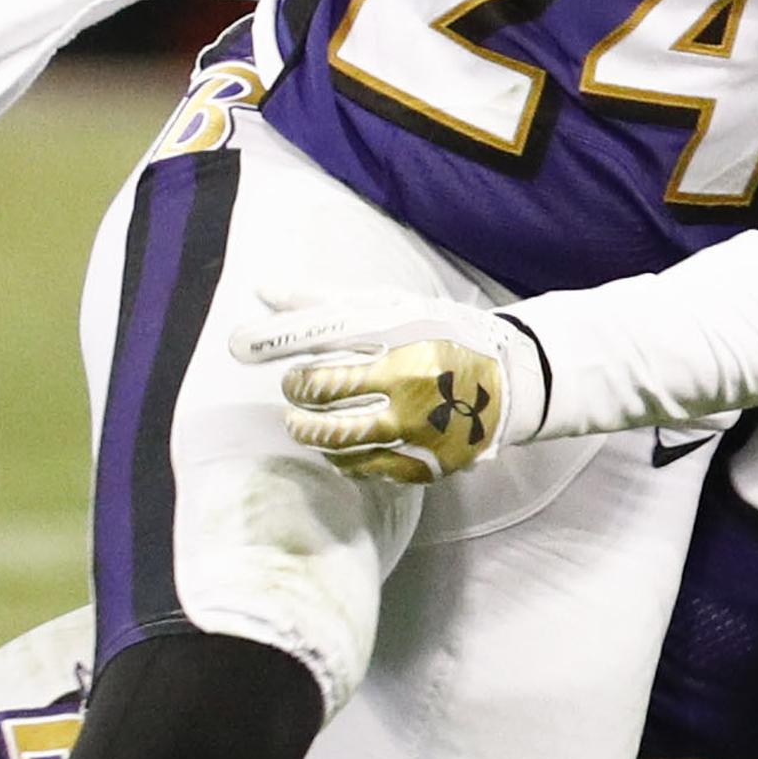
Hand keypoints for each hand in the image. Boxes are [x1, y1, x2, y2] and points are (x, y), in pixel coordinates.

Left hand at [240, 303, 547, 486]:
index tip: (239, 346)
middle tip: (293, 390)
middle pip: (319, 390)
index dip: (272, 341)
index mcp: (400, 336)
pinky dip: (342, 459)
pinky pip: (366, 469)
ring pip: (336, 437)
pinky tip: (338, 448)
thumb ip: (329, 303)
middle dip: (294, 390)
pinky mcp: (429, 462)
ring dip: (307, 431)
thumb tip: (264, 289)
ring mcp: (420, 427)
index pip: (320, 336)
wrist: (518, 381)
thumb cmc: (445, 334)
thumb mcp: (397, 307)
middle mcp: (409, 382)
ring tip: (303, 423)